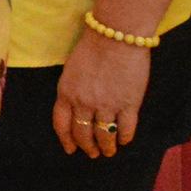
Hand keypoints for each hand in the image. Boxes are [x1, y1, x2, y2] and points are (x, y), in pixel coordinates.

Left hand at [53, 27, 149, 157]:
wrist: (116, 37)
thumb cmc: (92, 48)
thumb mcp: (71, 70)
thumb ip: (73, 90)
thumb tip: (78, 108)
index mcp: (66, 93)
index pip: (61, 124)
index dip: (66, 140)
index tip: (70, 149)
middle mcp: (84, 103)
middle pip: (83, 134)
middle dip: (88, 147)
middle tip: (93, 154)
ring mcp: (107, 105)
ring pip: (105, 135)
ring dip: (107, 147)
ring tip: (109, 151)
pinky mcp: (129, 104)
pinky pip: (126, 128)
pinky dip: (125, 137)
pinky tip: (125, 140)